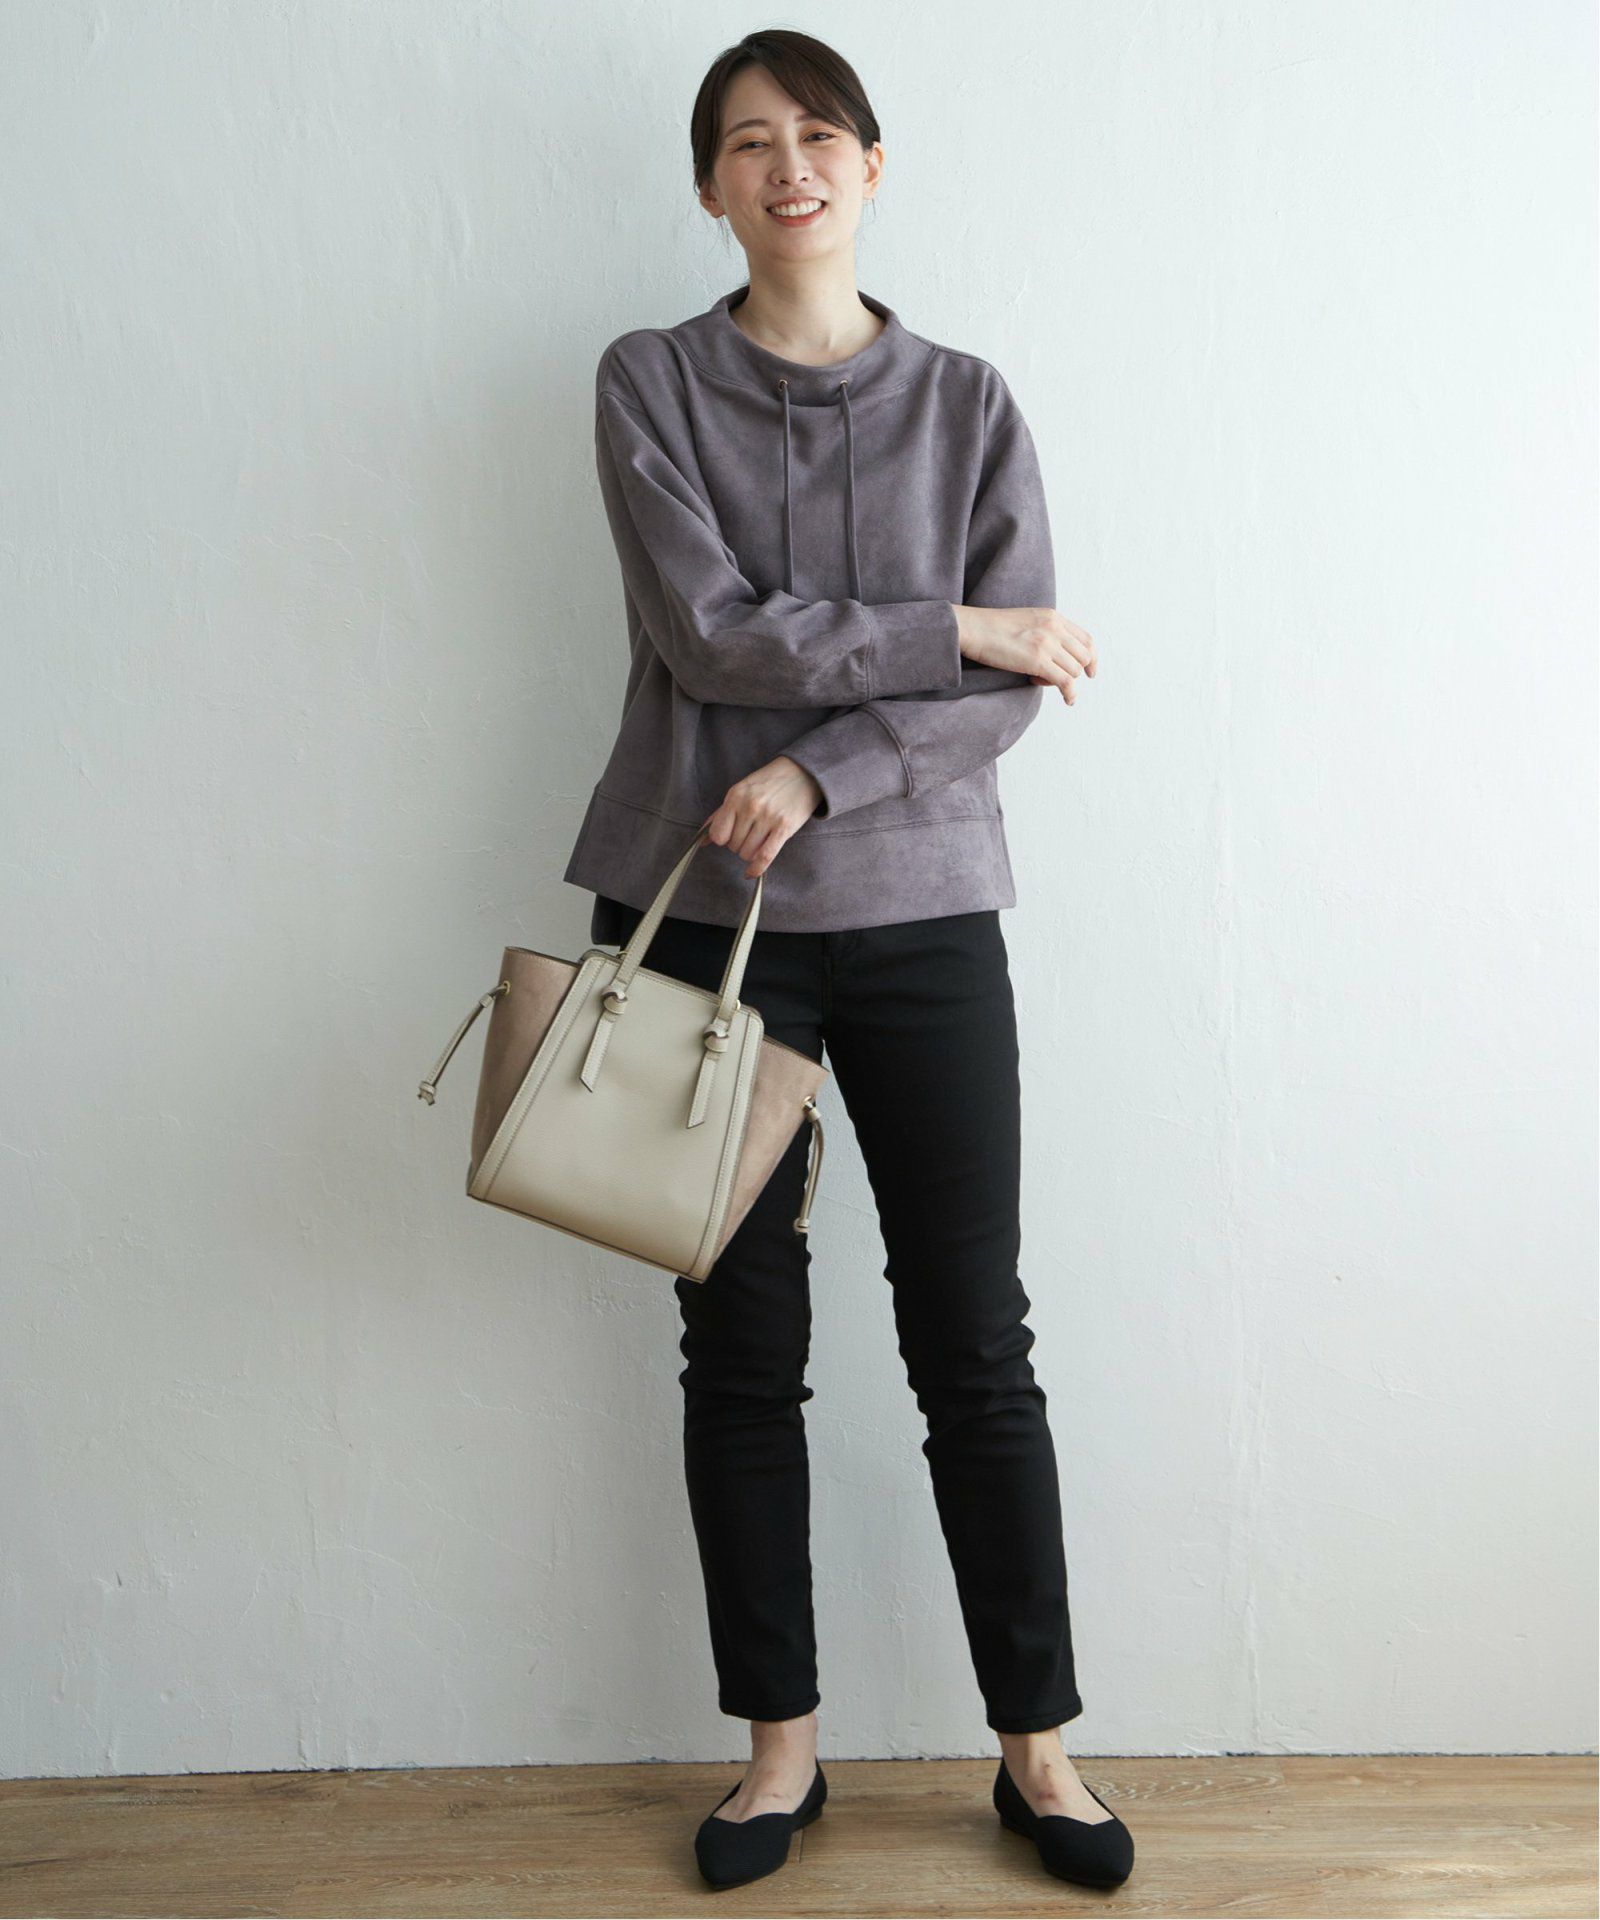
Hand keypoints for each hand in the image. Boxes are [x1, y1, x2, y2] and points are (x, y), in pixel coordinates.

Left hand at [701, 755, 822, 879]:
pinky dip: (756, 869)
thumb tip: (701, 840)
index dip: (723, 839)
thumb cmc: (769, 783)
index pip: (718, 835)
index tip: (730, 835)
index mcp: (735, 796)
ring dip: (750, 853)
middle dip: (739, 845)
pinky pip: (765, 856)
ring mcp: (768, 817)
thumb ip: (720, 814)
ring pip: (748, 853)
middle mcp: (750, 807)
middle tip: (750, 834)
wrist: (802, 773)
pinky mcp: (784, 827)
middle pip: (734, 846)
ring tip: (759, 840)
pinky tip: (752, 872)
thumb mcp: (741, 791)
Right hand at [953, 604, 1097, 703]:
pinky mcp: (1037, 660)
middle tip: (1058, 679)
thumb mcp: (1026, 620)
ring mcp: (1047, 643)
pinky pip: (1066, 682)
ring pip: (1074, 670)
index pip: (1086, 639)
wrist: (972, 628)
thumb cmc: (991, 628)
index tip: (1090, 671)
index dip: (1091, 658)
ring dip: (1063, 681)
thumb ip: (1045, 631)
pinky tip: (1068, 700)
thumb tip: (1057, 655)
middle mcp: (1054, 628)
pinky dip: (1070, 694)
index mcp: (1053, 616)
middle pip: (1084, 656)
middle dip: (1077, 671)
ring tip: (1039, 678)